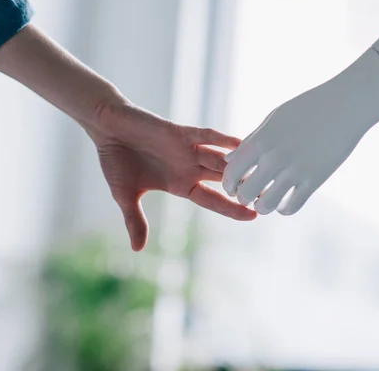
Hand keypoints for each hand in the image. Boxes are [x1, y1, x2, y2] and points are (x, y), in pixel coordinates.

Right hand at [0, 24, 255, 249]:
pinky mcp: (180, 132)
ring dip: (241, 166)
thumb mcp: (125, 196)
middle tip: (271, 194)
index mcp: (179, 185)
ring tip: (265, 171)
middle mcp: (189, 167)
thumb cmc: (115, 161)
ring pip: (220, 159)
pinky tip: (241, 143)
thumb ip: (135, 220)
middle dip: (245, 187)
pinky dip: (222, 139)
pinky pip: (205, 136)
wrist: (107, 128)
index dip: (232, 208)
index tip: (254, 216)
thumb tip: (137, 250)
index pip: (212, 200)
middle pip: (224, 180)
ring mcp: (187, 149)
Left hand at [223, 49, 378, 215]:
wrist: (346, 105)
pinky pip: (292, 206)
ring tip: (265, 201)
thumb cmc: (307, 108)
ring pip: (266, 205)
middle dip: (243, 198)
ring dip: (263, 207)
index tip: (234, 186)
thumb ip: (250, 141)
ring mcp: (295, 170)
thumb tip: (229, 161)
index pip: (232, 172)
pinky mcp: (315, 180)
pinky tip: (284, 203)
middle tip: (249, 195)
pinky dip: (284, 209)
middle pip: (245, 192)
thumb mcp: (273, 120)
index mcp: (261, 140)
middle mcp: (275, 157)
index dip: (229, 184)